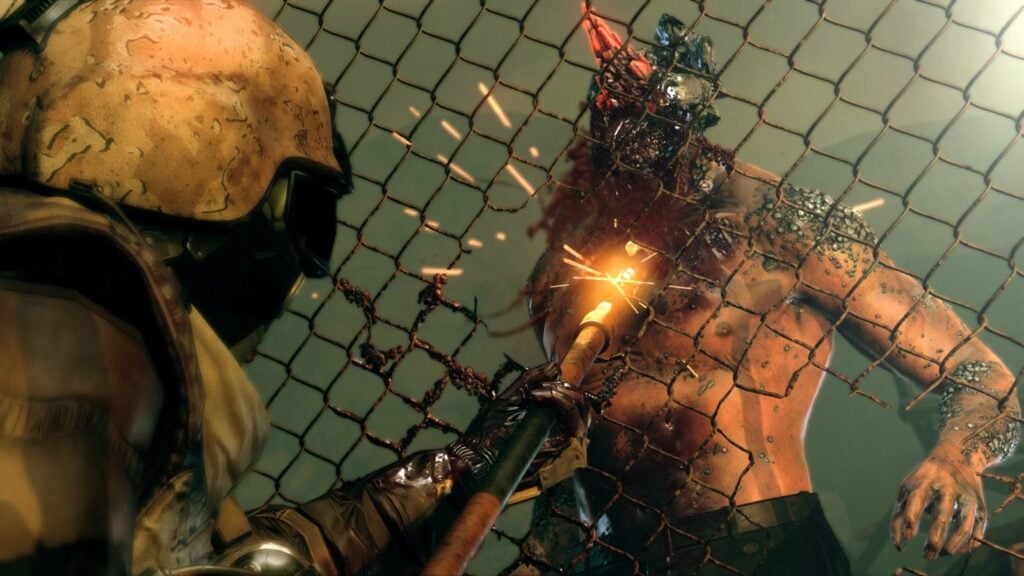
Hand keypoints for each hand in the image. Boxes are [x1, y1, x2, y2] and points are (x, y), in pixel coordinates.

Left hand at [447, 362, 590, 484]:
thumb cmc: (487, 431)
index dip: (567, 388)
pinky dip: (561, 403)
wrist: (474, 455)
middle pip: (583, 409)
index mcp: (550, 425)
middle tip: (544, 385)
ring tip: (540, 391)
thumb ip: (531, 380)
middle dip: (567, 388)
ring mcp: (561, 446)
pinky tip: (539, 396)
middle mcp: (560, 437)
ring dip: (564, 394)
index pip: (575, 406)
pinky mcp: (560, 452)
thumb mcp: (510, 398)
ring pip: (583, 415)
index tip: (550, 377)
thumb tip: (556, 365)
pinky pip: (574, 426)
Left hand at [891, 448, 986, 558]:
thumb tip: (898, 544)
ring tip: (943, 554)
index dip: (911, 519)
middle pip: (943, 513)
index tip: (907, 539)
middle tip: (927, 555)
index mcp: (924, 480)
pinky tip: (959, 550)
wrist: (958, 455)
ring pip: (964, 522)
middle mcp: (947, 486)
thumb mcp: (908, 488)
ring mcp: (966, 495)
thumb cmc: (924, 478)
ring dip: (955, 542)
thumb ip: (900, 514)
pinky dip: (970, 541)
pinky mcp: (979, 503)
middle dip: (935, 536)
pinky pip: (978, 526)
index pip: (917, 500)